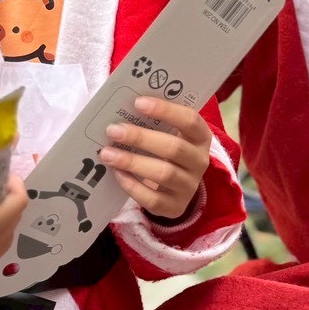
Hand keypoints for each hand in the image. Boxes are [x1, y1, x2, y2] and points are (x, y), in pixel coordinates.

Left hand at [98, 96, 211, 220]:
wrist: (173, 187)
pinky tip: (117, 174)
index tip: (138, 102)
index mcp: (201, 137)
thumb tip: (118, 102)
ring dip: (132, 162)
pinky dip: (132, 186)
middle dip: (141, 138)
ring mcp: (189, 186)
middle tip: (113, 130)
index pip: (190, 121)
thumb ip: (151, 120)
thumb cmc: (164, 150)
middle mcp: (200, 161)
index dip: (166, 110)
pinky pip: (153, 199)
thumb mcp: (167, 133)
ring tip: (107, 154)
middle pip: (174, 148)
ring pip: (164, 174)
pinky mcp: (175, 207)